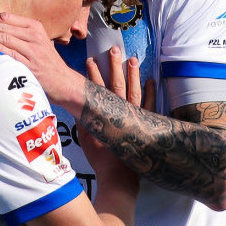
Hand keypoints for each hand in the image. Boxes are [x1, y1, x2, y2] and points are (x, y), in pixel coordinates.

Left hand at [0, 13, 85, 108]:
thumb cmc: (46, 64)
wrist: (65, 83)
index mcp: (34, 27)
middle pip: (1, 25)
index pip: (5, 17)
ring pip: (4, 37)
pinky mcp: (32, 65)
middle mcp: (34, 35)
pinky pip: (11, 53)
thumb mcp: (36, 44)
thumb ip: (19, 36)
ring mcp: (33, 50)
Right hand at [82, 46, 142, 190]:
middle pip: (117, 84)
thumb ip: (82, 120)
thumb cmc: (100, 158)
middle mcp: (119, 112)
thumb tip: (74, 106)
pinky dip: (150, 91)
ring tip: (132, 58)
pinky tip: (151, 79)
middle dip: (114, 66)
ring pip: (134, 90)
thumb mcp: (85, 138)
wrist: (118, 175)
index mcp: (103, 115)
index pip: (98, 89)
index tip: (90, 60)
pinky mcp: (145, 124)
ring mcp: (134, 117)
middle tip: (113, 49)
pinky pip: (150, 104)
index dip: (94, 74)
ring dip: (133, 73)